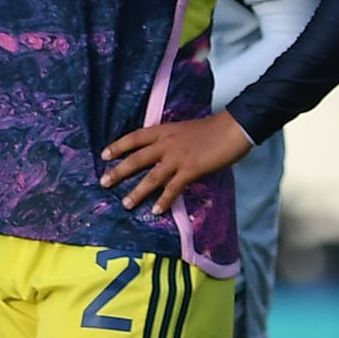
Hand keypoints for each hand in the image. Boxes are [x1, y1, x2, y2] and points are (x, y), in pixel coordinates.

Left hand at [98, 112, 253, 213]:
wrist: (234, 128)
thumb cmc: (215, 128)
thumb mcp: (186, 129)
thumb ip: (173, 140)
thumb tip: (166, 153)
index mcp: (165, 131)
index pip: (135, 137)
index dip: (118, 146)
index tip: (104, 155)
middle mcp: (166, 144)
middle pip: (136, 159)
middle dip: (118, 171)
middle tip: (104, 183)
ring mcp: (178, 158)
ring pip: (151, 177)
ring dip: (137, 191)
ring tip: (126, 203)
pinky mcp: (191, 170)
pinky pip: (173, 188)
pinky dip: (164, 200)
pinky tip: (157, 209)